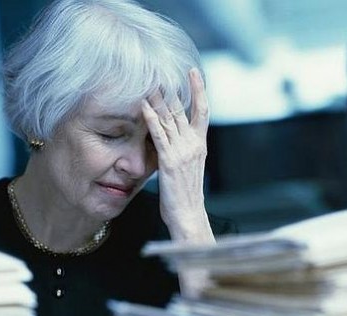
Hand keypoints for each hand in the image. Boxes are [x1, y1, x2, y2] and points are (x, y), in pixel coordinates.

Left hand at [142, 68, 211, 242]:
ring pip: (170, 118)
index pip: (202, 110)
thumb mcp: (188, 167)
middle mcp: (193, 144)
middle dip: (170, 89)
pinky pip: (158, 135)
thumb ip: (183, 149)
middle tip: (159, 70)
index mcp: (200, 145)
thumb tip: (173, 137)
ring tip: (148, 81)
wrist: (189, 215)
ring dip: (158, 98)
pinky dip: (151, 119)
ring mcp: (182, 151)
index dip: (199, 89)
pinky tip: (144, 106)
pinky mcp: (169, 161)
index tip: (193, 72)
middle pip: (182, 109)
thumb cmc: (185, 195)